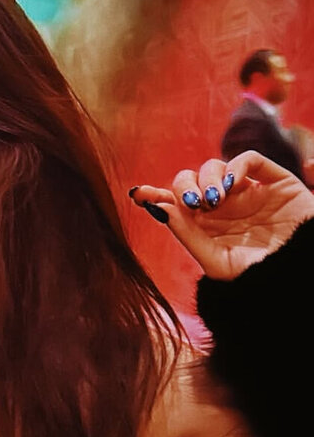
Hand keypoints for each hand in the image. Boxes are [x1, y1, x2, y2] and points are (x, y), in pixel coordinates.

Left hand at [130, 150, 313, 279]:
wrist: (301, 272)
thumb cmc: (260, 276)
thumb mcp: (217, 261)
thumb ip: (187, 235)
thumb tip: (158, 208)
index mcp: (205, 225)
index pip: (173, 203)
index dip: (154, 194)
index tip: (138, 193)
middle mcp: (222, 206)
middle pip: (189, 180)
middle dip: (183, 186)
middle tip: (193, 203)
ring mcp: (246, 192)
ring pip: (214, 167)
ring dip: (208, 178)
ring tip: (215, 200)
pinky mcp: (272, 181)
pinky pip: (248, 160)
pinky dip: (235, 167)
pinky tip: (232, 186)